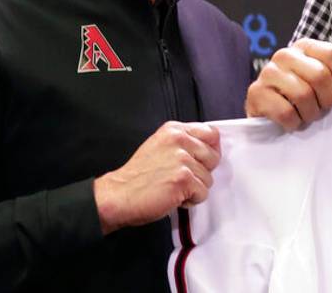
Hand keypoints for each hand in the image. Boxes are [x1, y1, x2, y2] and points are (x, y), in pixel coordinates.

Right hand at [93, 121, 220, 234]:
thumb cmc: (138, 177)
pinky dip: (190, 200)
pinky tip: (173, 197)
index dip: (209, 151)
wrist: (117, 196)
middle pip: (214, 157)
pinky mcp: (183, 179)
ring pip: (209, 178)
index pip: (212, 134)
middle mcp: (179, 140)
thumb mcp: (160, 147)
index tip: (198, 161)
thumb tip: (211, 148)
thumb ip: (184, 143)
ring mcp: (182, 159)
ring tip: (173, 188)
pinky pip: (203, 193)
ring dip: (193, 188)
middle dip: (201, 172)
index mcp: (174, 130)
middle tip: (179, 178)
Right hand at [245, 38, 331, 130]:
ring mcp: (267, 73)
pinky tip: (294, 121)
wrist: (272, 116)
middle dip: (327, 100)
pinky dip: (295, 123)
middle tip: (324, 109)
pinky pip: (285, 112)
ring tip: (309, 115)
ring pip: (302, 94)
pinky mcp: (255, 93)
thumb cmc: (308, 97)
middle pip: (319, 76)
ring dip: (311, 113)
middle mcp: (285, 54)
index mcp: (307, 46)